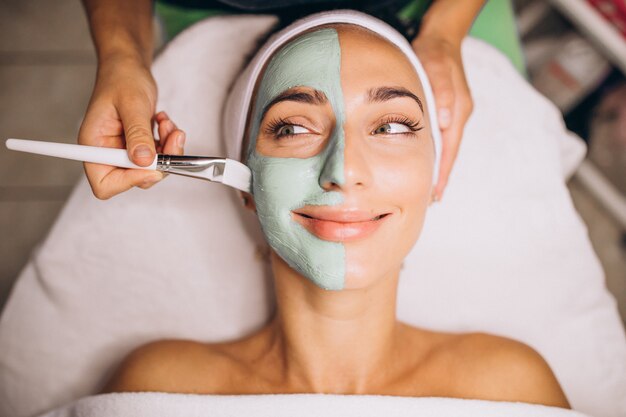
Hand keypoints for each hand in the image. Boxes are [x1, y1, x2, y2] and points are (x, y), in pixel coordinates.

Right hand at [78, 58, 183, 198]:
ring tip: (167, 124)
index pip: (105, 184)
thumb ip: (137, 134)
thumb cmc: (122, 78)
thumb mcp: (131, 104)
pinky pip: (159, 156)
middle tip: (172, 138)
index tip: (151, 164)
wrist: (129, 66)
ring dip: (167, 150)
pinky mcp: (140, 146)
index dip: (129, 181)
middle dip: (158, 162)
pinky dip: (168, 142)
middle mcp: (108, 152)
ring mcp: (125, 150)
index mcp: (94, 146)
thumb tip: (143, 162)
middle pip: (134, 179)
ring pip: (152, 168)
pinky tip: (164, 122)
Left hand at [411, 35, 472, 201]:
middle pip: (450, 153)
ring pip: (446, 146)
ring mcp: (454, 113)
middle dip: (441, 176)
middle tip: (430, 200)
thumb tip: (446, 122)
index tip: (436, 194)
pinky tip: (427, 160)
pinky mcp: (447, 110)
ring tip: (429, 187)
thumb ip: (443, 93)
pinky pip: (441, 137)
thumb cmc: (434, 52)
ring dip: (439, 166)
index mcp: (458, 111)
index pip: (450, 151)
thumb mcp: (435, 67)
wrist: (439, 38)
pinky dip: (436, 151)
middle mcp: (458, 115)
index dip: (443, 173)